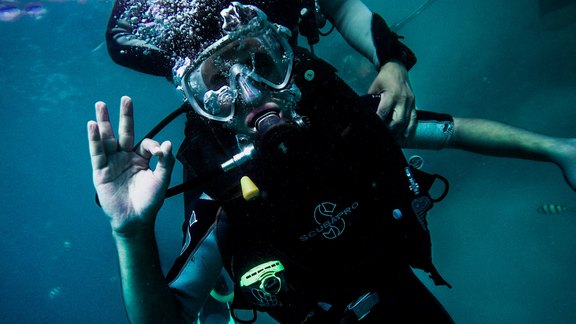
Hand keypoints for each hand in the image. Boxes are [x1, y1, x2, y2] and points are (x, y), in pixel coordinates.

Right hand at [87, 96, 174, 235]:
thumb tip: (168, 142)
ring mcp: (112, 163)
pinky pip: (97, 153)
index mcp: (141, 159)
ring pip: (108, 139)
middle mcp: (125, 157)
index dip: (153, 145)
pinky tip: (92, 126)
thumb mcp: (161, 180)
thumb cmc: (150, 202)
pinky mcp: (101, 171)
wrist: (135, 220)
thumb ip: (165, 161)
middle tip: (126, 99)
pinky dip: (94, 140)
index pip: (145, 143)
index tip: (159, 152)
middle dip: (125, 116)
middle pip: (125, 133)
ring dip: (104, 122)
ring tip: (101, 105)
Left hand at [368, 60, 416, 138]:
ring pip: (406, 122)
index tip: (373, 129)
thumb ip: (371, 100)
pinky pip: (414, 118)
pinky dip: (410, 128)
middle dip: (390, 131)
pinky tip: (406, 135)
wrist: (398, 68)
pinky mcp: (414, 103)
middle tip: (382, 136)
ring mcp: (410, 102)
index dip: (378, 122)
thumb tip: (366, 113)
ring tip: (392, 139)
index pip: (384, 112)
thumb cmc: (384, 78)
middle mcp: (402, 99)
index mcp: (391, 94)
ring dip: (399, 132)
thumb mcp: (374, 87)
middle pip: (398, 121)